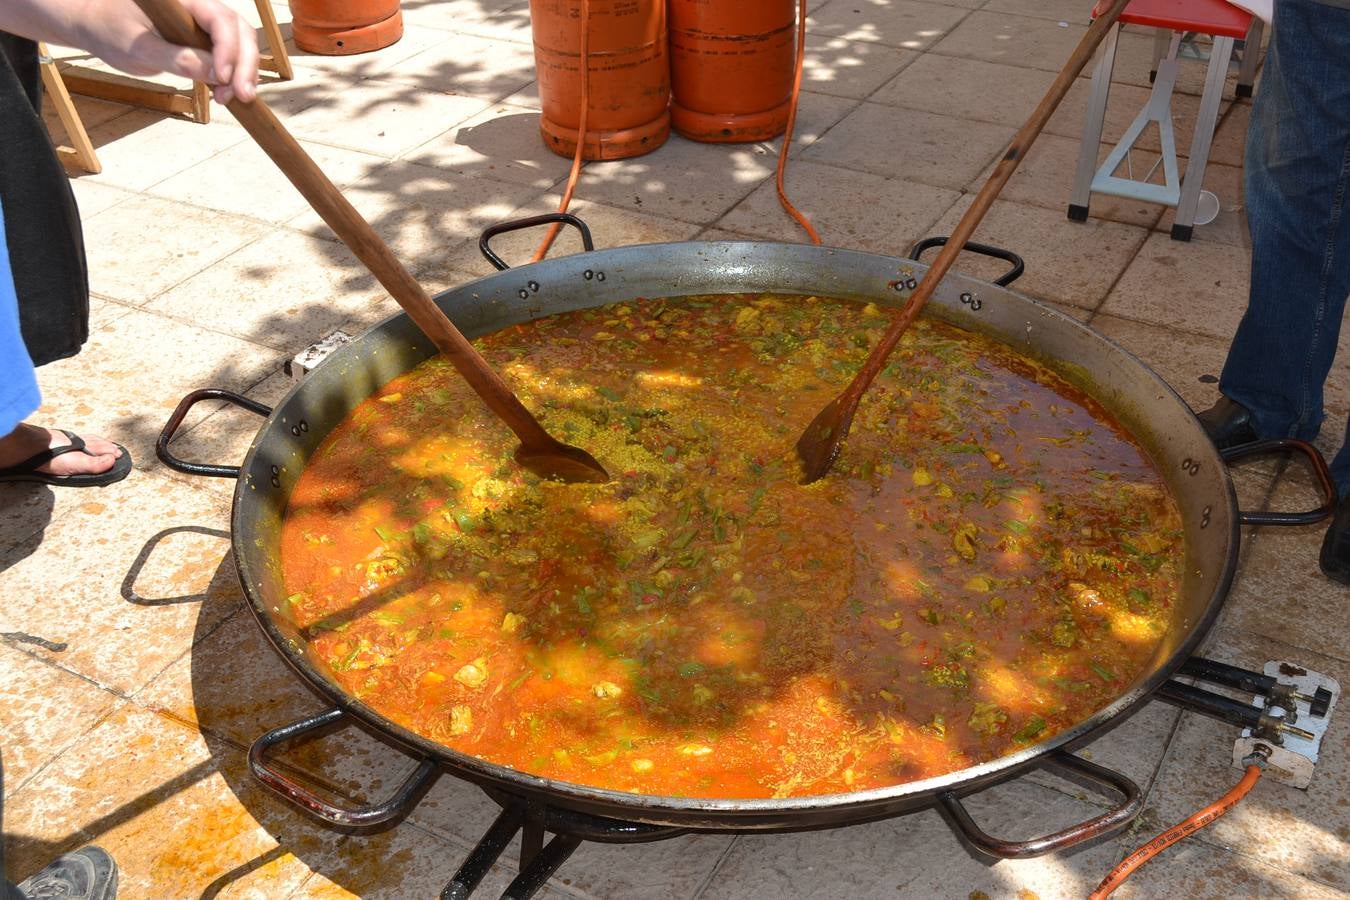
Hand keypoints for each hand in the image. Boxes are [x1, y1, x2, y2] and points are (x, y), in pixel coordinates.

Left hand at [73, 0, 259, 103]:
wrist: (95, 24)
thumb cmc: (109, 31)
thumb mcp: (138, 50)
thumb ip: (177, 59)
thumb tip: (215, 73)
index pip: (219, 19)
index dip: (228, 49)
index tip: (222, 78)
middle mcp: (197, 5)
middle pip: (239, 29)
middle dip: (245, 64)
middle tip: (242, 95)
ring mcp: (201, 21)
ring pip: (239, 41)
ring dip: (242, 71)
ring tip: (230, 98)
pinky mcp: (202, 37)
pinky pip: (228, 52)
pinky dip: (232, 73)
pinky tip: (223, 92)